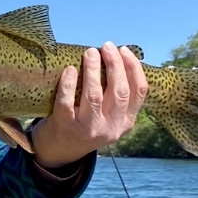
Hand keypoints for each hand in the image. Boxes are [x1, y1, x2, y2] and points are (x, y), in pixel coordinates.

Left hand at [29, 42, 148, 167]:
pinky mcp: (66, 126)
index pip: (138, 92)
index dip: (134, 68)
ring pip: (95, 96)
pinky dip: (69, 84)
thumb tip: (115, 57)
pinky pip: (67, 102)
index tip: (124, 50)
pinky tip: (70, 70)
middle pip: (119, 92)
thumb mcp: (107, 116)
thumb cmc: (84, 124)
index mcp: (126, 122)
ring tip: (90, 53)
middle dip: (115, 65)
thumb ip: (114, 95)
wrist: (58, 151)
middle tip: (106, 46)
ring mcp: (89, 129)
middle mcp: (111, 127)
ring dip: (94, 71)